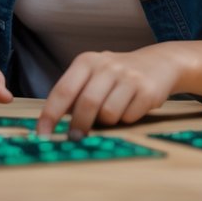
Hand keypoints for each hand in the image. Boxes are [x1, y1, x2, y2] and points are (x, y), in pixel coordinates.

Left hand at [36, 45, 179, 137]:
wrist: (159, 63)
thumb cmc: (117, 75)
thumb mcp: (93, 75)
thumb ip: (76, 94)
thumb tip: (56, 124)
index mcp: (86, 61)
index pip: (63, 90)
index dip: (50, 115)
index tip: (42, 134)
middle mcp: (106, 65)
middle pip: (86, 104)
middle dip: (79, 126)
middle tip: (76, 138)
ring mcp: (128, 76)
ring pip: (108, 113)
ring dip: (107, 121)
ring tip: (113, 112)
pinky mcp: (147, 89)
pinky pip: (128, 117)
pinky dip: (126, 119)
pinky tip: (130, 107)